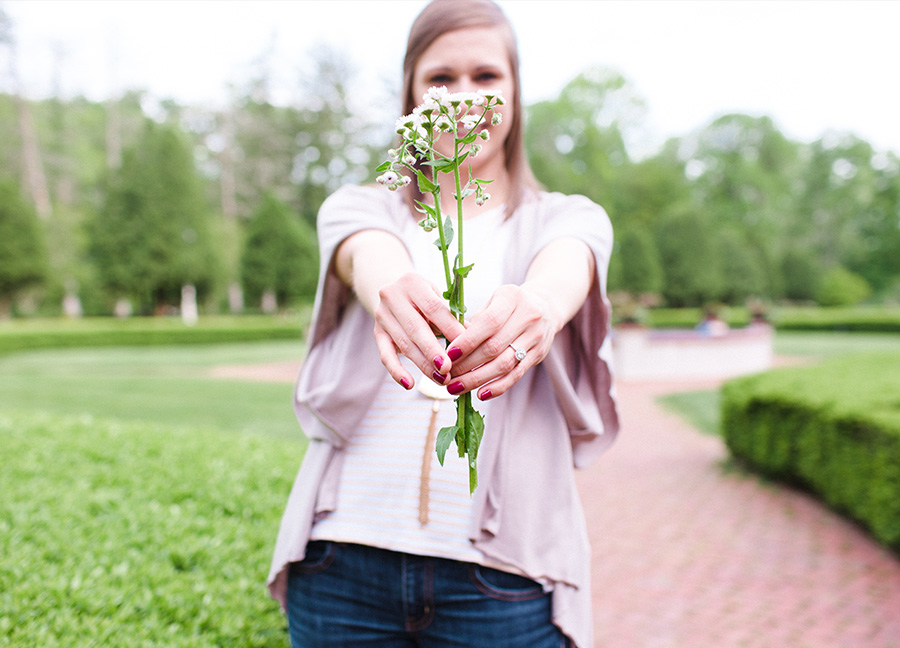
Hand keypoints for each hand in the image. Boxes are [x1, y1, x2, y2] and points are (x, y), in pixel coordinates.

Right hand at [373, 272, 466, 389]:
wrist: (394, 293)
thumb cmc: (425, 298)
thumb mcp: (437, 298)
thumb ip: (452, 316)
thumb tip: (475, 337)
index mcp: (413, 282)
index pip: (433, 307)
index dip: (449, 328)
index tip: (465, 347)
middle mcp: (392, 296)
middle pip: (416, 328)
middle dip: (433, 351)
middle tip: (449, 369)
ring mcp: (382, 315)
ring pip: (404, 344)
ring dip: (423, 365)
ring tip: (441, 379)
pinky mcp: (377, 333)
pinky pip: (385, 355)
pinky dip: (397, 371)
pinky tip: (409, 384)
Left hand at [442, 284, 559, 400]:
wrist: (545, 307)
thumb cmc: (507, 306)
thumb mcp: (491, 302)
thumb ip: (473, 322)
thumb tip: (451, 349)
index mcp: (511, 297)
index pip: (489, 322)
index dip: (467, 340)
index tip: (448, 355)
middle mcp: (528, 316)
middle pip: (495, 346)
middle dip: (467, 364)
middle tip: (447, 376)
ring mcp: (536, 337)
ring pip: (504, 364)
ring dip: (477, 379)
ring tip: (457, 388)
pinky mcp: (539, 355)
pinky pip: (516, 375)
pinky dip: (497, 387)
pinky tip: (480, 394)